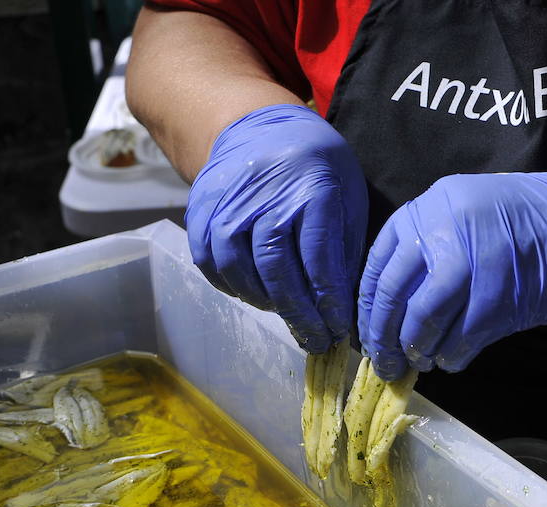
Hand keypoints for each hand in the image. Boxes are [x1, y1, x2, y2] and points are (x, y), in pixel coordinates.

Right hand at [186, 104, 367, 352]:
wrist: (257, 127)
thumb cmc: (314, 164)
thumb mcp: (346, 194)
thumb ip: (344, 247)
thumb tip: (344, 306)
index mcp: (310, 189)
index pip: (319, 261)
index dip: (328, 303)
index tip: (337, 329)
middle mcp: (264, 197)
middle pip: (278, 272)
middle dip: (299, 315)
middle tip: (315, 339)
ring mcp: (227, 204)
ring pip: (242, 273)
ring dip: (267, 303)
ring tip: (288, 315)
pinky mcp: (201, 212)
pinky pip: (212, 264)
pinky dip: (234, 287)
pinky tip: (256, 294)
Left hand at [357, 171, 546, 379]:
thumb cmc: (537, 223)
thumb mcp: (473, 219)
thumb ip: (434, 252)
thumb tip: (397, 306)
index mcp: (432, 206)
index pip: (379, 262)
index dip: (368, 305)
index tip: (367, 333)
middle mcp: (445, 227)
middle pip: (392, 292)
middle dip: (383, 335)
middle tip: (384, 362)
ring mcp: (472, 260)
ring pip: (422, 318)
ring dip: (417, 349)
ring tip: (422, 361)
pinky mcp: (500, 294)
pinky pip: (460, 336)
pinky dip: (452, 355)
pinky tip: (453, 359)